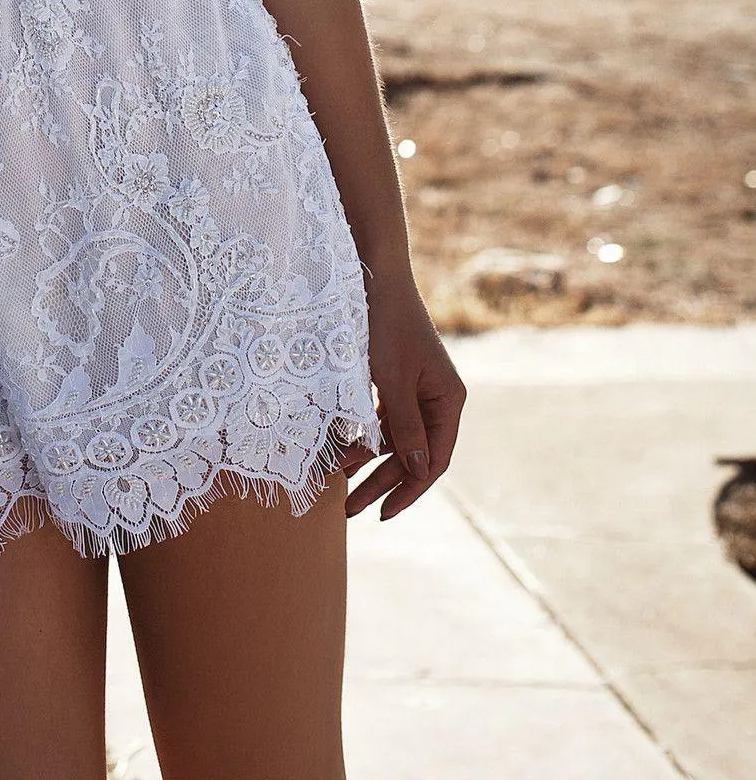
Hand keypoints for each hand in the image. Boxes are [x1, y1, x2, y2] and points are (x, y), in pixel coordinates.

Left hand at [335, 279, 466, 520]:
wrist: (372, 274)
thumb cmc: (386, 325)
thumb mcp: (393, 381)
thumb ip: (404, 426)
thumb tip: (416, 469)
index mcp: (448, 399)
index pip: (434, 459)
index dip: (410, 490)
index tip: (383, 513)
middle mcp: (436, 397)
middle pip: (412, 453)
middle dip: (382, 483)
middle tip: (350, 509)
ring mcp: (415, 388)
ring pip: (393, 438)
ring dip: (368, 461)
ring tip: (339, 484)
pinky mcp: (394, 378)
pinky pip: (381, 417)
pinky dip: (363, 435)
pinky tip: (342, 451)